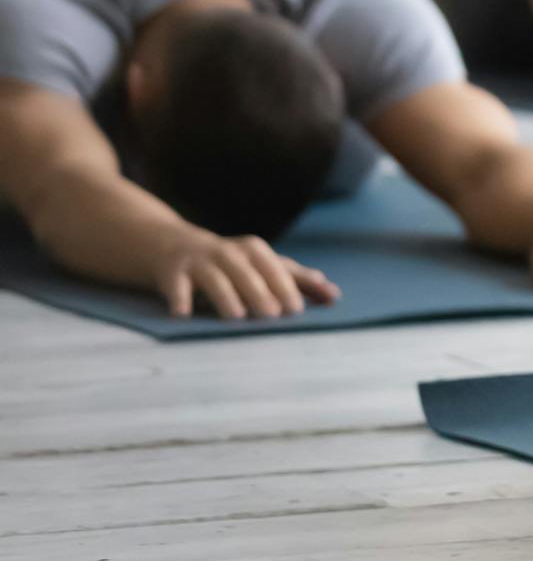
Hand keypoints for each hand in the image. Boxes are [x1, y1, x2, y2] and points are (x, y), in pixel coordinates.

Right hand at [152, 230, 340, 319]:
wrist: (169, 243)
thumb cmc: (229, 261)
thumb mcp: (261, 264)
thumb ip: (296, 279)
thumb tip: (335, 295)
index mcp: (253, 251)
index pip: (273, 268)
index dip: (286, 287)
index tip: (296, 310)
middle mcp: (227, 253)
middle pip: (245, 272)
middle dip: (259, 292)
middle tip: (272, 315)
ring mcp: (198, 261)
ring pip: (214, 278)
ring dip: (225, 296)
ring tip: (236, 316)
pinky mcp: (171, 272)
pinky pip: (175, 285)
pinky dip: (179, 298)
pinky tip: (183, 314)